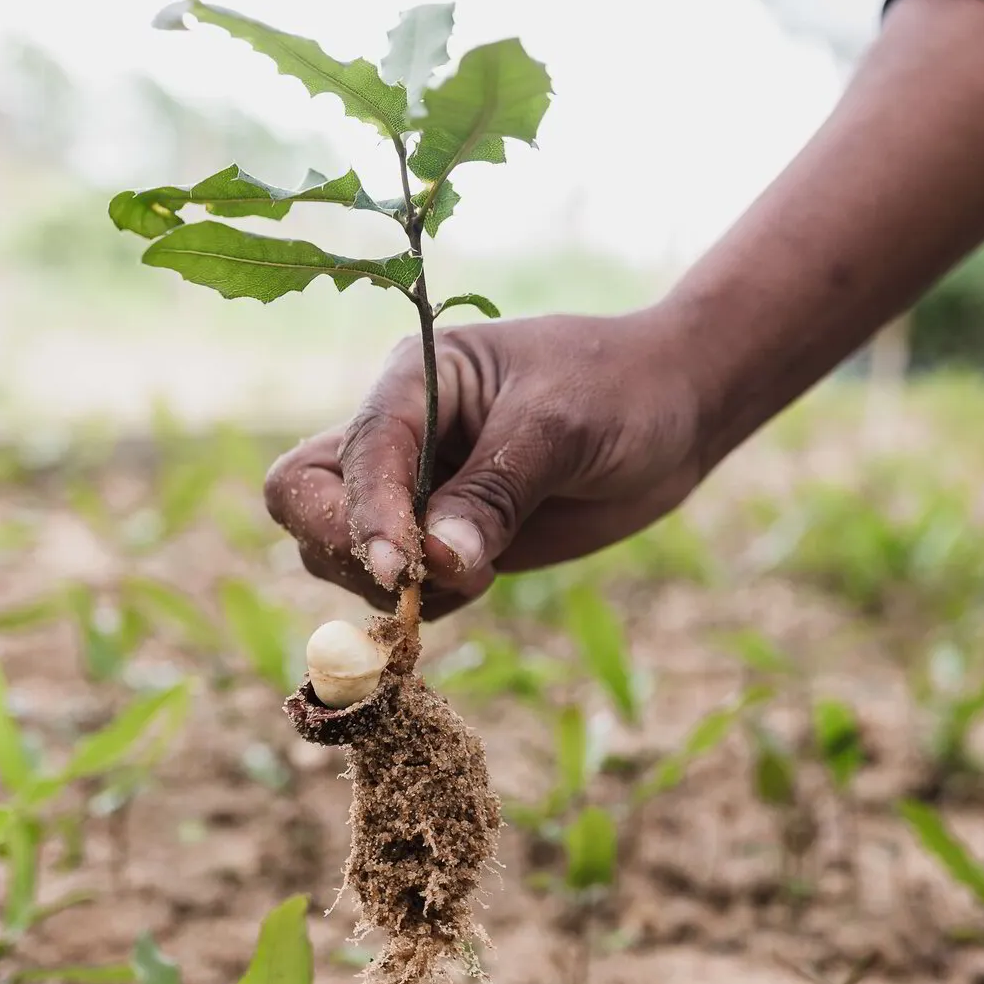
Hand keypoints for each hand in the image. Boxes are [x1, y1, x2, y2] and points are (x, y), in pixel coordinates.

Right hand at [264, 306, 705, 618]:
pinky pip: (400, 585)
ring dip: (390, 586)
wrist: (677, 408)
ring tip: (479, 575)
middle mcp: (400, 434)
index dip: (366, 516)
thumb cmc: (620, 390)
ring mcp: (419, 489)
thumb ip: (496, 492)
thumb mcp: (561, 428)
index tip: (403, 569)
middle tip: (417, 583)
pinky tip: (484, 582)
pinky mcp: (447, 537)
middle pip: (307, 500)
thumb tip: (435, 562)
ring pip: (340, 550)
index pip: (354, 453)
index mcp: (413, 380)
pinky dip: (424, 603)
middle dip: (345, 548)